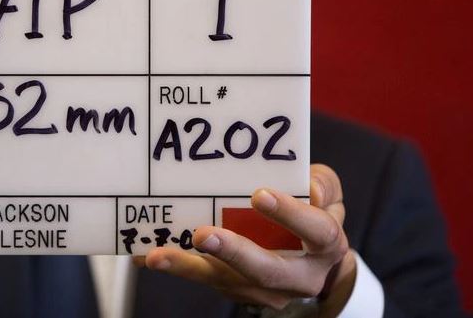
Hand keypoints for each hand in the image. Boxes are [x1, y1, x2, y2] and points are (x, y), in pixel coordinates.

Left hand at [138, 164, 355, 316]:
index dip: (291, 214)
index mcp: (324, 247)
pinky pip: (203, 278)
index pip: (316, 232)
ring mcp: (262, 289)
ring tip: (157, 256)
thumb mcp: (328, 196)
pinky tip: (144, 255)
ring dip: (188, 268)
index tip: (260, 195)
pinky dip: (175, 266)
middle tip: (204, 235)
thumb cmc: (314, 217)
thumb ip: (322, 184)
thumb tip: (311, 190)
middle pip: (264, 270)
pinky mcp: (234, 288)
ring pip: (225, 281)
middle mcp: (296, 276)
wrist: (311, 265)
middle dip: (232, 253)